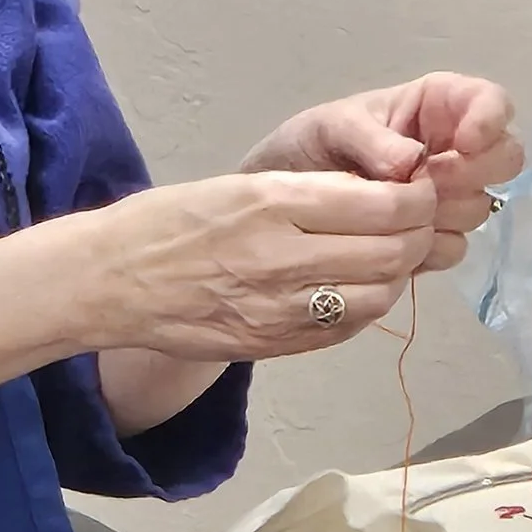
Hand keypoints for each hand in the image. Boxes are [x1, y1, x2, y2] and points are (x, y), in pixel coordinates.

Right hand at [90, 170, 441, 362]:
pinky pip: (346, 328)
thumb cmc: (170, 220)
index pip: (384, 205)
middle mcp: (284, 257)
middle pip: (391, 252)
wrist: (111, 281)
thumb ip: (311, 194)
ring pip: (378, 296)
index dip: (417, 199)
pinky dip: (366, 306)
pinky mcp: (274, 344)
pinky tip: (356, 288)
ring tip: (388, 257)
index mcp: (275, 203)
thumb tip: (381, 198)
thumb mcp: (242, 186)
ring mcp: (281, 309)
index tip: (420, 190)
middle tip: (417, 223)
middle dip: (418, 235)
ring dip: (396, 275)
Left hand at [243, 76, 522, 271]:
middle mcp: (452, 149)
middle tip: (427, 181)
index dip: (489, 119)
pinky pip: (454, 247)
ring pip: (480, 207)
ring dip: (442, 212)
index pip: (490, 101)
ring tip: (392, 209)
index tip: (465, 142)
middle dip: (470, 172)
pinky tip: (391, 238)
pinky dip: (427, 247)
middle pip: (504, 158)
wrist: (280, 205)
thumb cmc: (309, 147)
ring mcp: (447, 197)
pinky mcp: (433, 237)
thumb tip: (411, 164)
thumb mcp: (332, 127)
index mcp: (435, 106)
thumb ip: (372, 139)